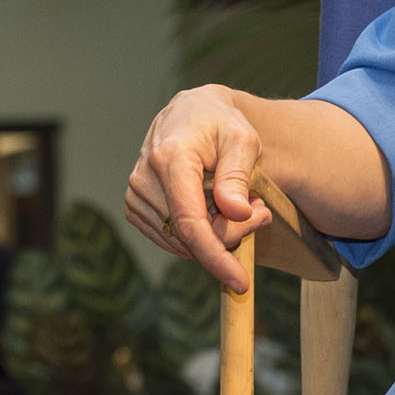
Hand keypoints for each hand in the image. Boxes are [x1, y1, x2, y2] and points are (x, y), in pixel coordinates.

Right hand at [126, 85, 270, 291]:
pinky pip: (171, 238)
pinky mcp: (135, 206)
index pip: (190, 222)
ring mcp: (135, 194)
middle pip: (191, 236)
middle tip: (259, 209)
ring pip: (181, 242)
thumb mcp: (242, 139)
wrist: (190, 112)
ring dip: (216, 234)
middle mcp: (144, 178)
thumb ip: (238, 176)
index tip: (240, 282)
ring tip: (237, 202)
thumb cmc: (221, 124)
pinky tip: (213, 208)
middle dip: (231, 234)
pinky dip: (198, 234)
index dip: (216, 257)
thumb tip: (236, 213)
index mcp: (170, 158)